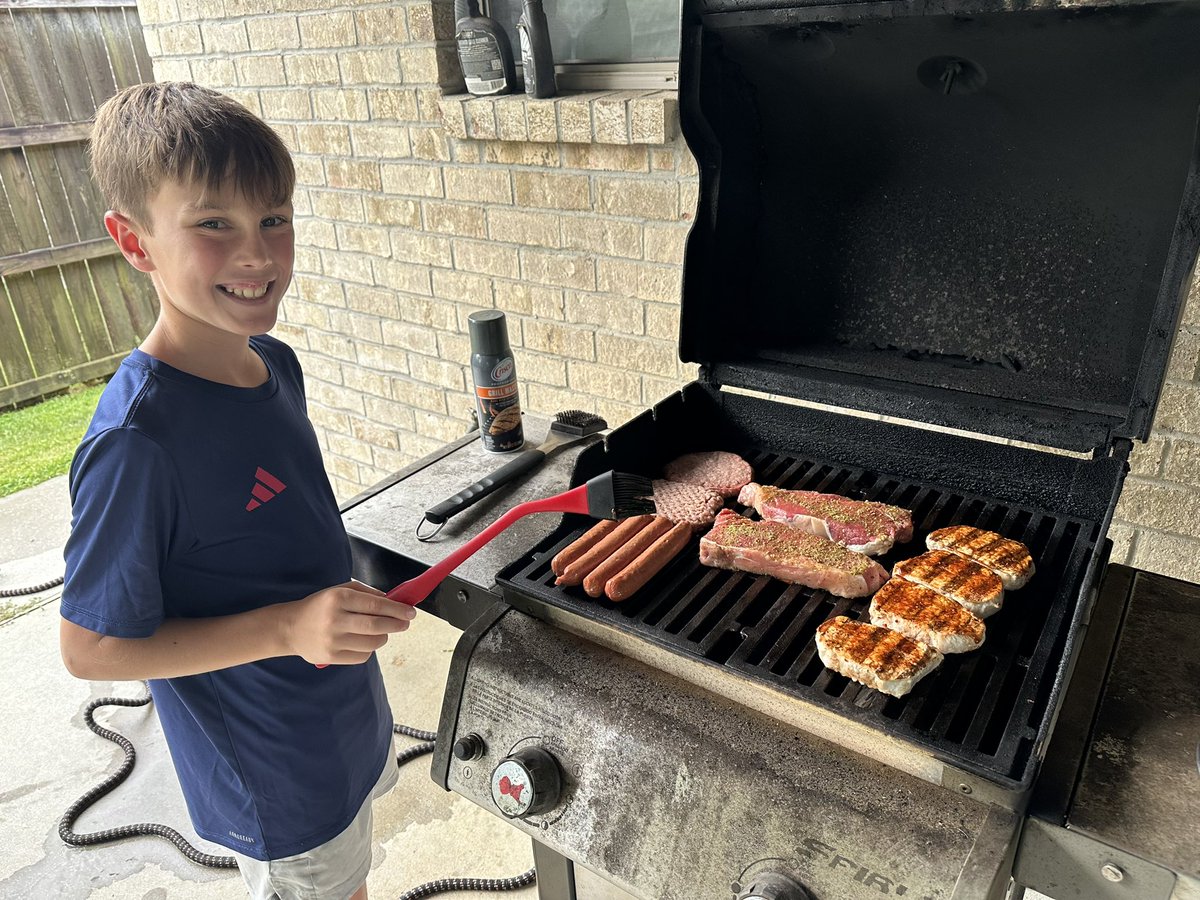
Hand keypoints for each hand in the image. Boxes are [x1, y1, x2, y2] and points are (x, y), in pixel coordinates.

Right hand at [286, 581, 416, 665]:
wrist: (290, 627)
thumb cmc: (319, 607)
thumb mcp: (339, 590)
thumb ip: (366, 593)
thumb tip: (392, 601)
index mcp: (338, 598)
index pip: (375, 605)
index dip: (397, 609)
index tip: (410, 612)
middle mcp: (335, 619)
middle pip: (376, 625)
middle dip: (396, 624)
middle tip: (405, 623)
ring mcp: (332, 640)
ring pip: (372, 643)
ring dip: (384, 637)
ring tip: (383, 632)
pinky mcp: (331, 657)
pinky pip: (362, 656)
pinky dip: (370, 649)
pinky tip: (365, 642)